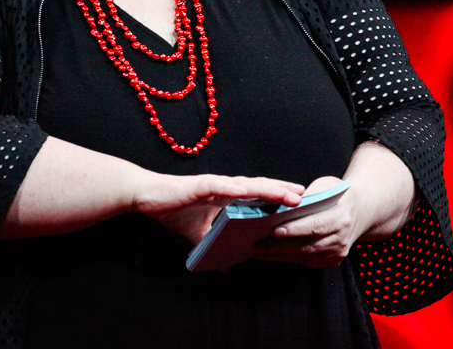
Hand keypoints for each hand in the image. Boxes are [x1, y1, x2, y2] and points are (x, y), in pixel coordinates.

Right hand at [133, 173, 303, 244]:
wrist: (147, 196)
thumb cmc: (172, 209)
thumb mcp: (198, 234)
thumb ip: (213, 245)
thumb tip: (225, 267)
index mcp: (226, 196)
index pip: (258, 196)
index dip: (278, 198)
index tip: (299, 204)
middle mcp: (224, 188)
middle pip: (260, 188)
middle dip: (282, 192)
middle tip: (306, 198)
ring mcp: (214, 185)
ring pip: (246, 186)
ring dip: (267, 189)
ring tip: (287, 194)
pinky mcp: (199, 186)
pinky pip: (219, 186)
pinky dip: (233, 188)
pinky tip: (246, 190)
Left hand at [251, 176, 359, 268]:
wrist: (359, 211)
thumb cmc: (338, 195)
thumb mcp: (326, 185)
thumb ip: (309, 196)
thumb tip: (284, 203)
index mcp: (341, 217)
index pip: (315, 225)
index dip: (295, 229)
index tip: (275, 231)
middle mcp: (341, 238)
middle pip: (308, 245)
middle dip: (280, 247)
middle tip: (258, 245)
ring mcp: (338, 252)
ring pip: (305, 256)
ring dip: (280, 255)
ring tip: (259, 251)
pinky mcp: (332, 261)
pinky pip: (307, 261)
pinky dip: (288, 258)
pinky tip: (272, 255)